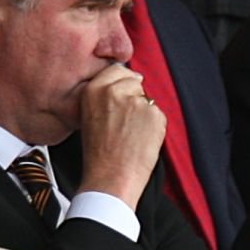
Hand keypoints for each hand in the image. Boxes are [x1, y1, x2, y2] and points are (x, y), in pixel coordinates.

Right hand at [78, 63, 165, 209]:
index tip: (123, 96)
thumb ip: (105, 96)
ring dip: (144, 115)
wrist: (111, 179)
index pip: (116, 70)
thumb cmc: (100, 155)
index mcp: (94, 90)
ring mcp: (136, 101)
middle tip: (125, 124)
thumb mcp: (91, 116)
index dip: (123, 83)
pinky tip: (141, 141)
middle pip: (135, 82)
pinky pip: (158, 115)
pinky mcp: (154, 113)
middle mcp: (114, 90)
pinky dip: (155, 127)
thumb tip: (131, 81)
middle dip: (135, 98)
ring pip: (147, 100)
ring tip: (131, 136)